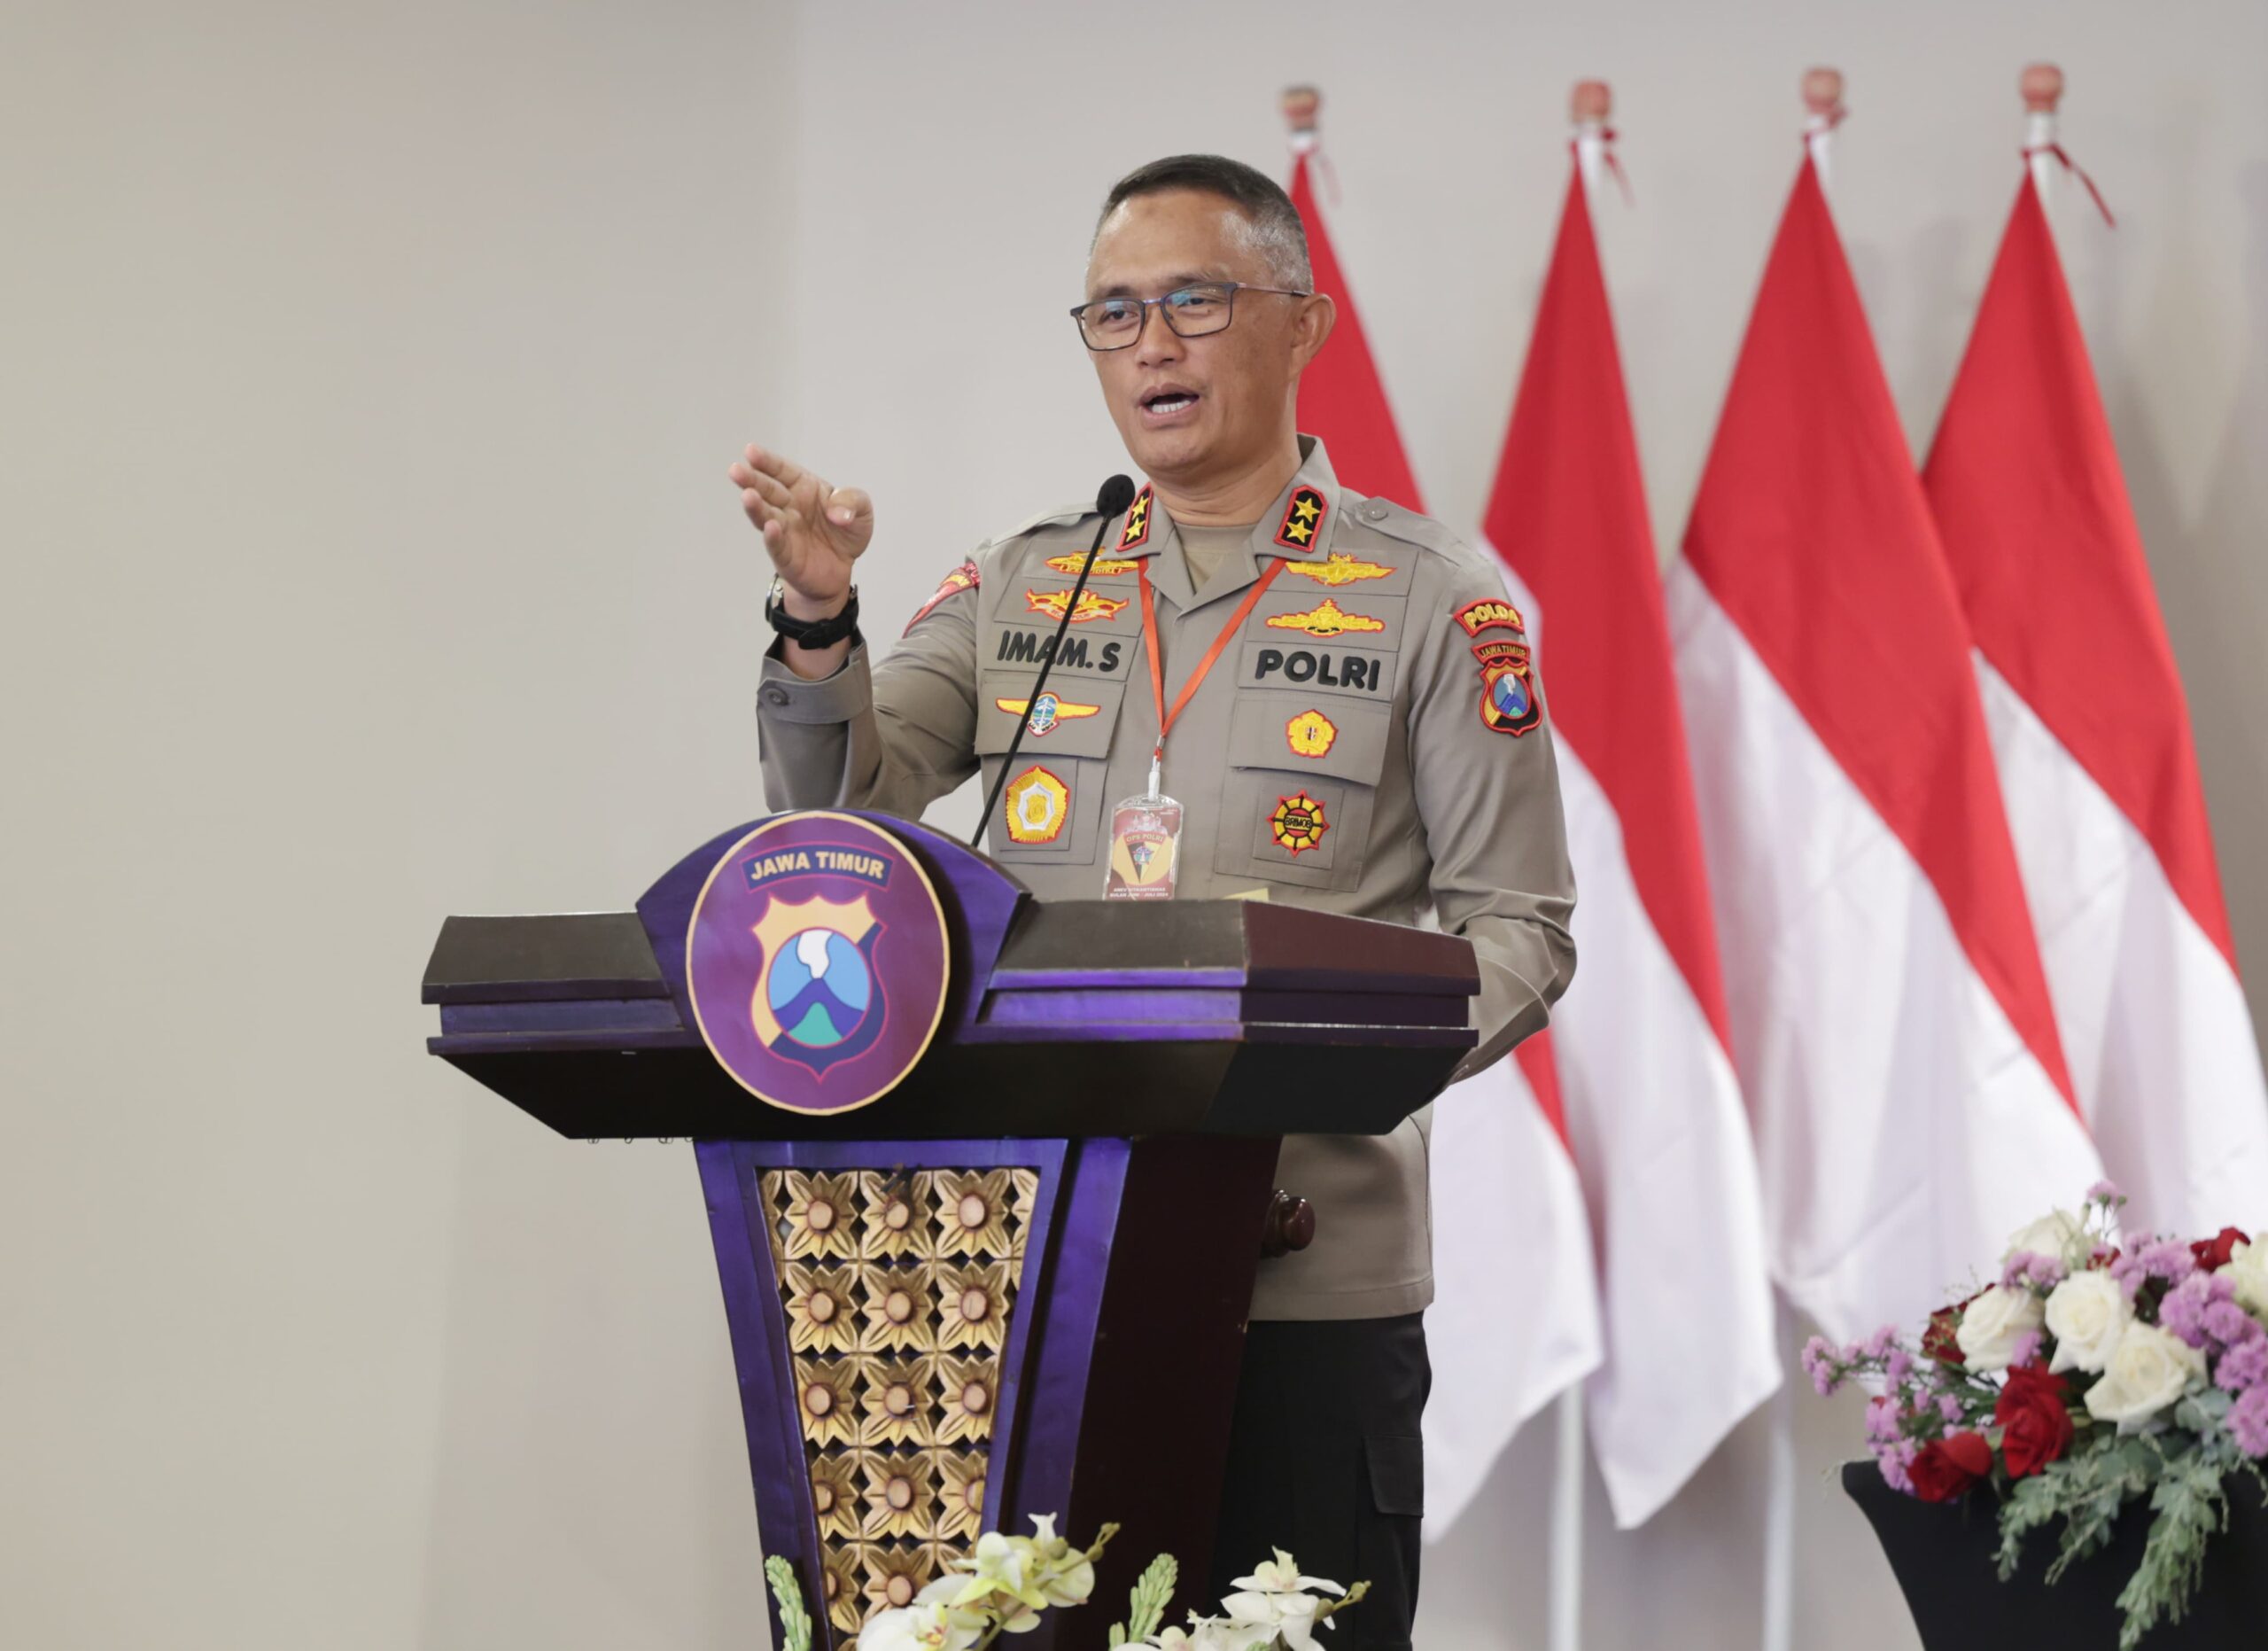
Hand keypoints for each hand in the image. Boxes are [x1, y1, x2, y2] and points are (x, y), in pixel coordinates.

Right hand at [728, 443, 872, 617]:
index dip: (767, 461)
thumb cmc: (844, 532)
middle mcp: (789, 506)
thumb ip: (853, 501)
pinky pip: (777, 545)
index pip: (782, 471)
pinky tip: (769, 528)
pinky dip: (773, 537)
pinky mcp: (786, 556)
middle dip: (752, 480)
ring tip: (747, 496)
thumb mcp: (861, 511)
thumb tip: (839, 512)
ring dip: (756, 507)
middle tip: (736, 471)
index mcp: (803, 487)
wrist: (841, 568)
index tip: (750, 451)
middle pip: (768, 490)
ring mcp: (785, 530)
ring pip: (767, 516)